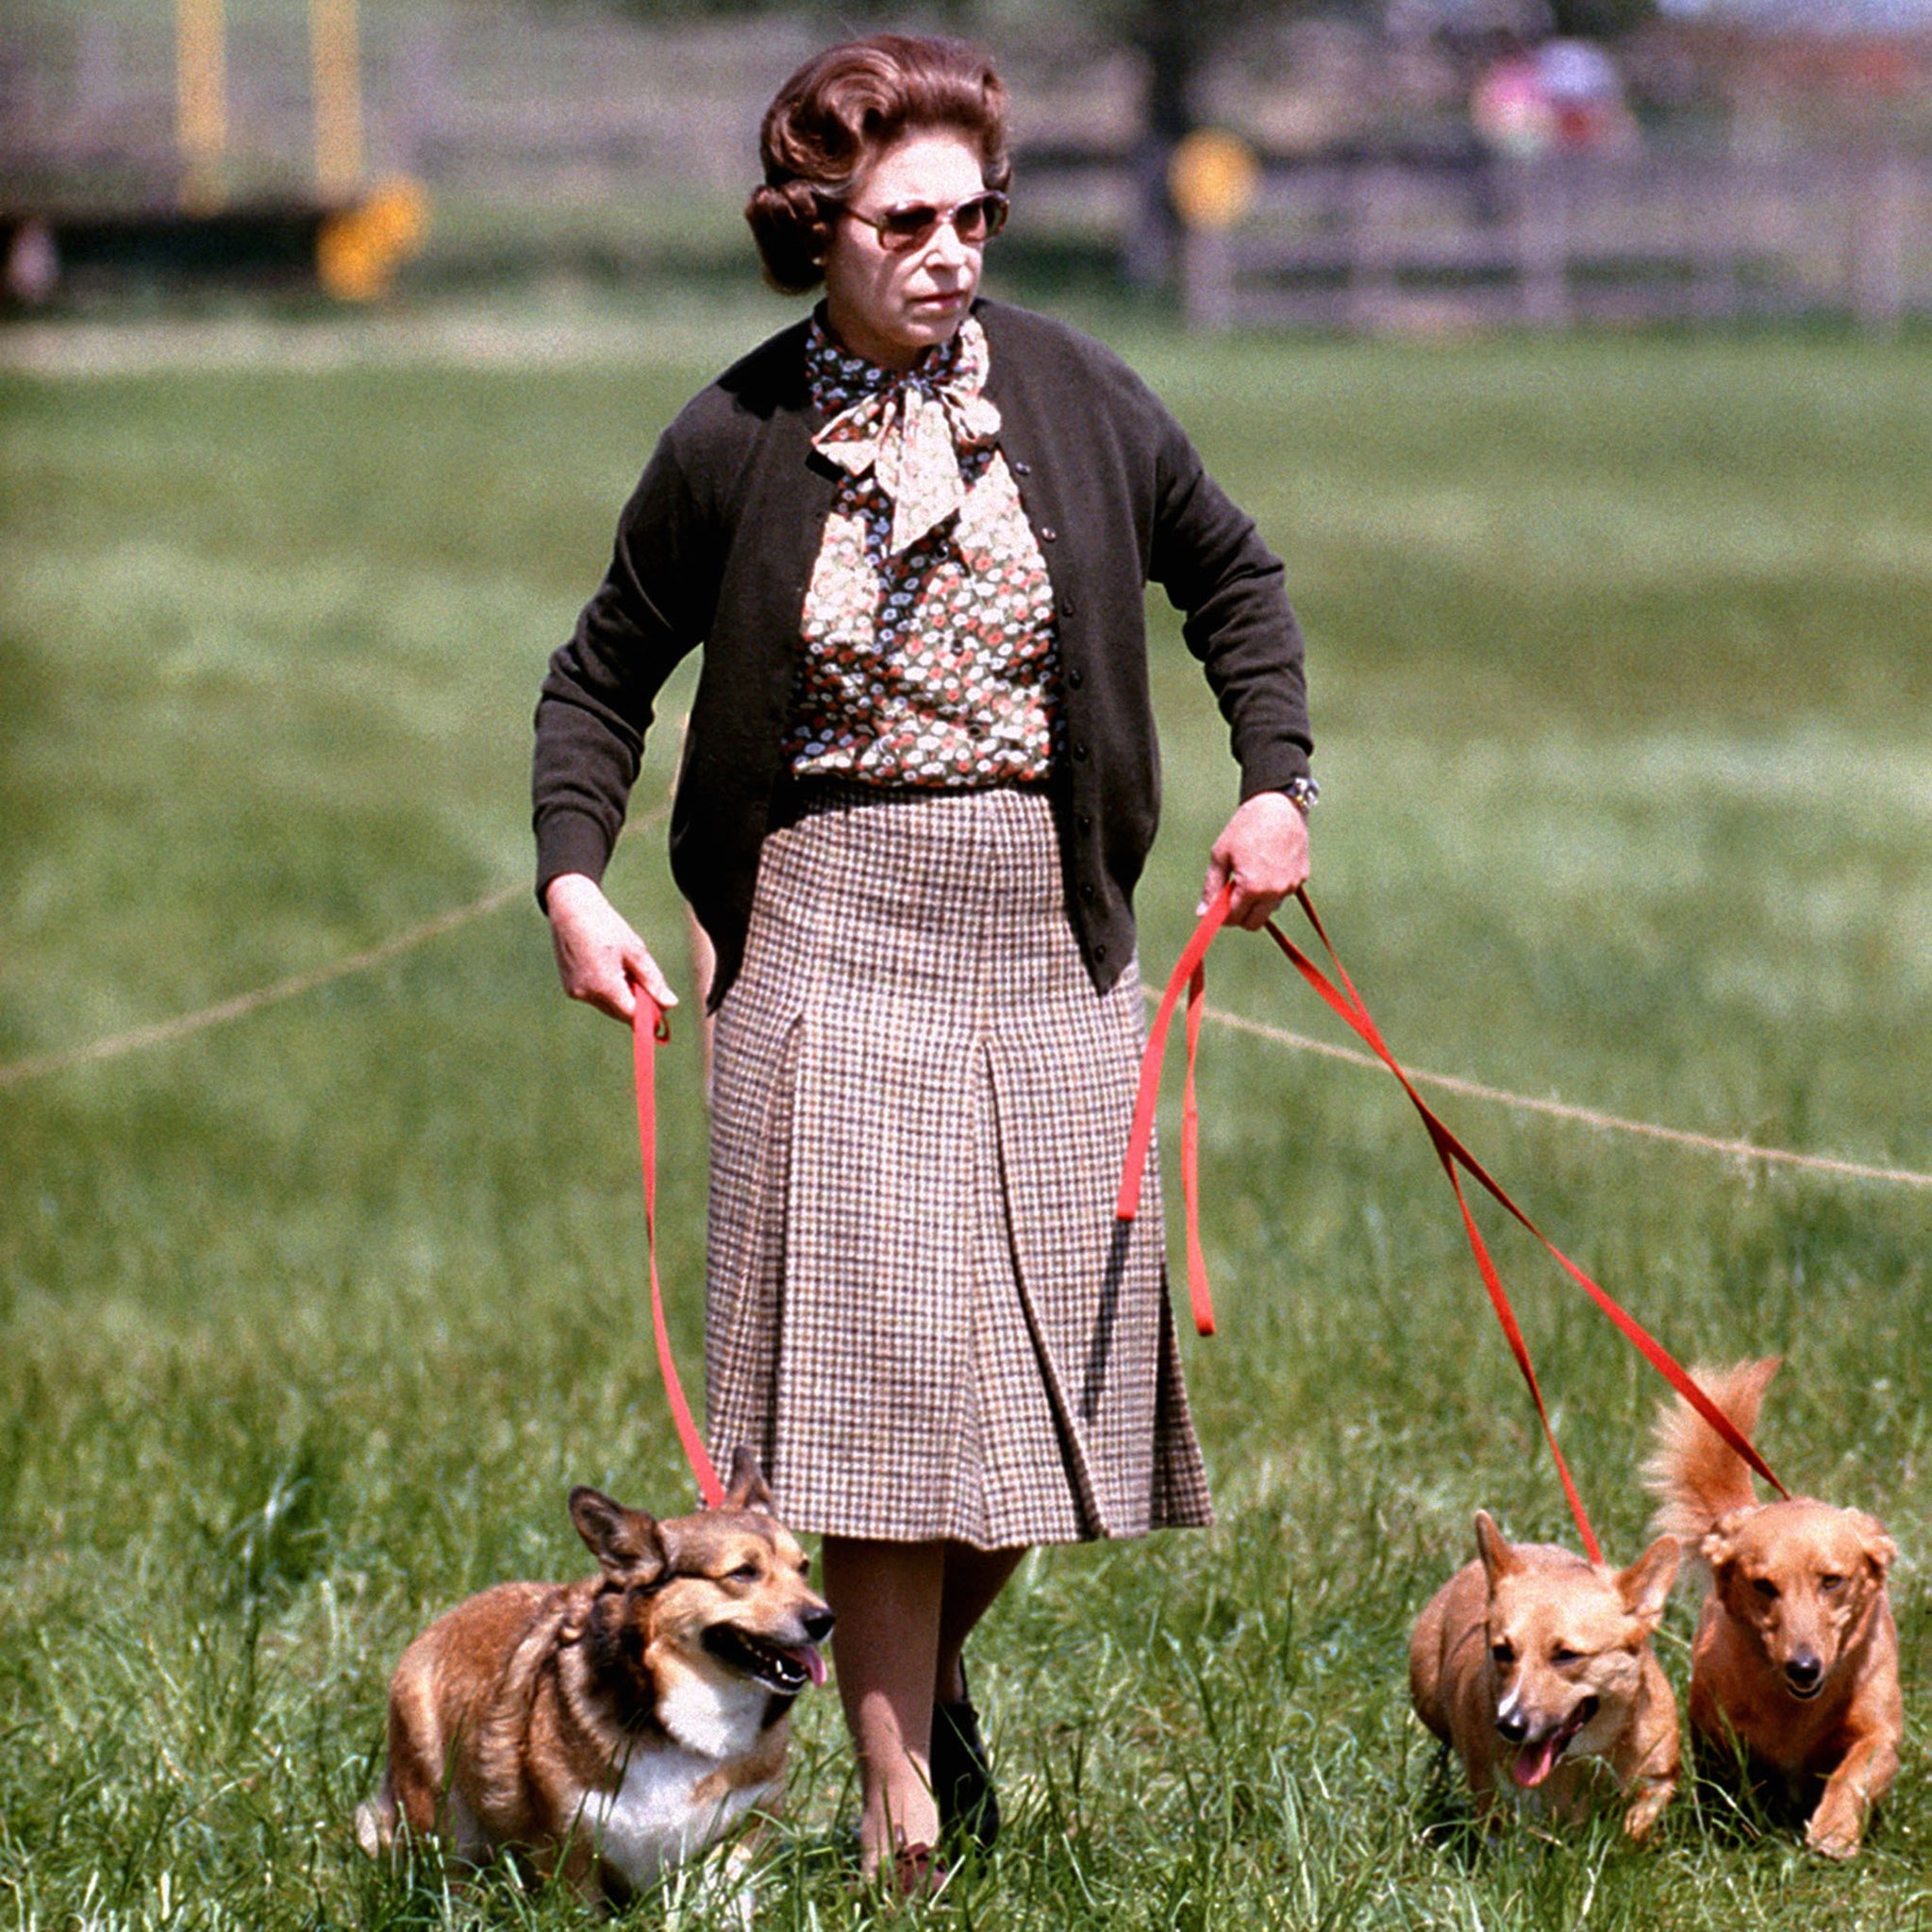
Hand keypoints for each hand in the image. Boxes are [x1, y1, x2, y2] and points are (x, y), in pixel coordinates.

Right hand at [545, 872, 677, 1022]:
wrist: (571, 909)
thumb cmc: (606, 926)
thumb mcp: (635, 951)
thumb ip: (653, 981)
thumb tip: (670, 1005)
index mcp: (604, 986)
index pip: (632, 1015)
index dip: (650, 1013)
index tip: (661, 1005)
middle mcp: (586, 994)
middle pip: (620, 1013)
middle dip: (636, 1003)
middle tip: (642, 978)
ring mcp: (575, 992)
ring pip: (608, 1006)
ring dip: (621, 996)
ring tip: (623, 967)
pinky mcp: (569, 988)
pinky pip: (595, 998)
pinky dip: (606, 991)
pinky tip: (608, 967)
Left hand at [1200, 791, 1310, 931]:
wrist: (1278, 805)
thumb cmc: (1247, 826)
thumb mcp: (1220, 855)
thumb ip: (1211, 887)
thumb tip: (1203, 913)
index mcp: (1253, 888)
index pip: (1234, 918)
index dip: (1222, 915)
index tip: (1216, 907)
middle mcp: (1275, 892)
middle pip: (1254, 923)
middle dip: (1240, 915)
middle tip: (1231, 895)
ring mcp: (1291, 886)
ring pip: (1269, 909)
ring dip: (1257, 902)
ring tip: (1250, 874)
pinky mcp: (1301, 877)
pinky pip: (1282, 894)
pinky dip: (1271, 888)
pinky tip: (1266, 866)